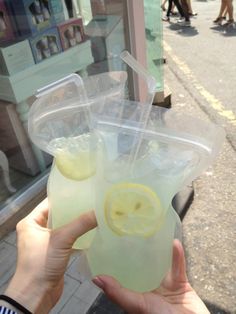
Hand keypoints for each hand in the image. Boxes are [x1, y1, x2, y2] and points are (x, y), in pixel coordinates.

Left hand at [5, 199, 96, 313]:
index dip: (66, 196)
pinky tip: (93, 229)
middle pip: (59, 214)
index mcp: (31, 221)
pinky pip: (69, 238)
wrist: (36, 294)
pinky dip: (79, 235)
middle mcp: (37, 229)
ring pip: (65, 227)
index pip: (50, 202)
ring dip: (78, 223)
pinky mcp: (55, 252)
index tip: (84, 190)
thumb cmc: (41, 262)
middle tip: (94, 201)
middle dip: (76, 209)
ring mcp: (47, 241)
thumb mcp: (61, 239)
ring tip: (96, 212)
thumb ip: (81, 224)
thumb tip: (101, 211)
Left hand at [93, 240, 209, 313]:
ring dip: (160, 250)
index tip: (112, 243)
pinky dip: (177, 256)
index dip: (118, 261)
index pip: (125, 274)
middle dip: (139, 251)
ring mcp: (165, 285)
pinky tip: (175, 243)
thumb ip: (118, 292)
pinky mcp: (180, 283)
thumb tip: (96, 278)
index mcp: (136, 294)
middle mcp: (149, 288)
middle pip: (143, 266)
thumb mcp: (137, 305)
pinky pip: (178, 266)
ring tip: (154, 233)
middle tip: (133, 232)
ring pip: (161, 263)